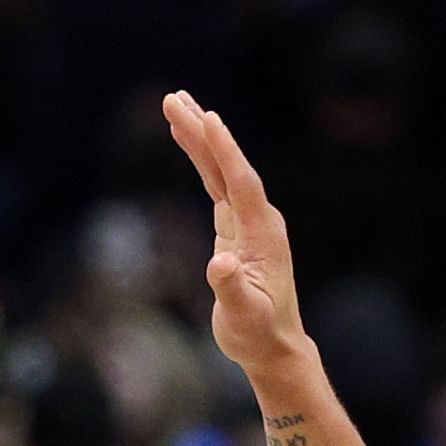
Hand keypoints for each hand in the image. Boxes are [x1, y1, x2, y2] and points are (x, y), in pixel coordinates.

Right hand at [159, 91, 315, 383]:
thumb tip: (220, 265)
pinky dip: (201, 160)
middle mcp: (258, 218)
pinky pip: (216, 183)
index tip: (208, 118)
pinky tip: (188, 141)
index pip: (241, 182)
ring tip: (175, 106)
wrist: (272, 346)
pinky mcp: (234, 226)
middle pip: (227, 165)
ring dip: (198, 138)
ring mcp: (247, 220)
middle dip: (202, 131)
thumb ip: (232, 290)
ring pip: (220, 169)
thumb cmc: (258, 334)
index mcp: (263, 233)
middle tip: (173, 99)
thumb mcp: (244, 317)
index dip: (225, 151)